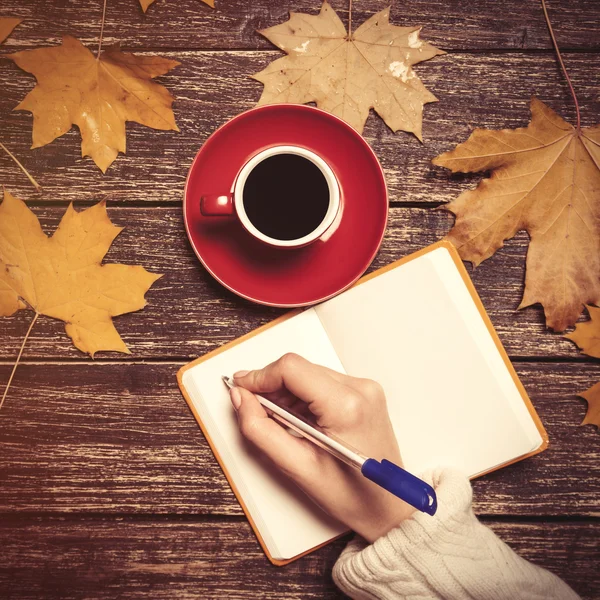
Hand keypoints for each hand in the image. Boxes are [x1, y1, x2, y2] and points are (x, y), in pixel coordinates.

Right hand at [229, 353, 414, 542]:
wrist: (388, 507)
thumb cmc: (351, 495)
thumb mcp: (297, 467)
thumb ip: (261, 429)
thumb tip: (241, 398)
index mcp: (346, 406)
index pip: (291, 368)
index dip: (259, 376)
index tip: (241, 388)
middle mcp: (361, 389)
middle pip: (299, 368)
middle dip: (271, 385)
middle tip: (256, 409)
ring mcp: (366, 388)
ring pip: (309, 373)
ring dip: (287, 391)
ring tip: (282, 422)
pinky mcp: (365, 393)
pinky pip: (323, 381)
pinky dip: (303, 395)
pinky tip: (300, 419)